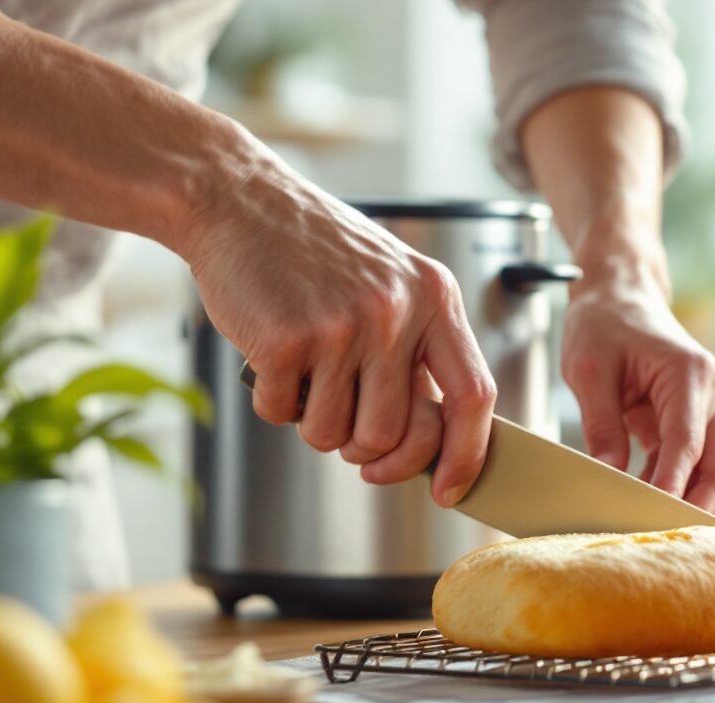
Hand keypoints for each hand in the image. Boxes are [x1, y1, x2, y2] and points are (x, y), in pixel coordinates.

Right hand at [176, 149, 494, 506]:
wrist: (240, 200)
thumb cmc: (317, 251)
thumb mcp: (393, 283)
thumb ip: (418, 352)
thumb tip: (433, 443)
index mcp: (435, 299)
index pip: (473, 397)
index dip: (465, 455)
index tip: (448, 489)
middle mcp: (395, 313)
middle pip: (395, 434)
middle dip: (367, 450)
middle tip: (346, 428)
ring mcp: (341, 327)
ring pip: (336, 435)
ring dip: (315, 424)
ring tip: (306, 375)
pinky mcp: (285, 340)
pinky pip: (283, 414)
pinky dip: (273, 400)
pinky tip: (272, 357)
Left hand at [562, 258, 714, 511]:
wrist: (622, 296)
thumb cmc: (605, 324)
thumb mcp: (589, 370)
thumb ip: (601, 424)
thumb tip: (607, 474)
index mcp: (690, 374)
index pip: (687, 443)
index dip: (672, 485)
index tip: (653, 516)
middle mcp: (713, 394)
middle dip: (692, 507)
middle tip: (651, 535)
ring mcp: (712, 410)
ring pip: (714, 474)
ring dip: (681, 499)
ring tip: (636, 521)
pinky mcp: (700, 422)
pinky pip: (695, 466)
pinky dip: (672, 486)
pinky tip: (637, 499)